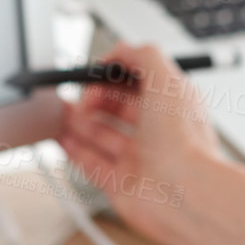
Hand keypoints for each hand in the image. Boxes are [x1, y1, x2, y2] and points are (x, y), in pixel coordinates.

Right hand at [55, 42, 233, 244]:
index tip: (95, 72)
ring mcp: (139, 160)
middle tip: (78, 96)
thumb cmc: (183, 142)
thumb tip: (122, 50)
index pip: (139, 83)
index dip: (115, 75)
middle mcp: (157, 133)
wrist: (184, 195)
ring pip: (102, 136)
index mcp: (172, 106)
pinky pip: (93, 165)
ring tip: (60, 112)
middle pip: (119, 109)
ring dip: (79, 122)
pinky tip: (62, 138)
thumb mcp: (167, 79)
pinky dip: (76, 151)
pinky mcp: (122, 185)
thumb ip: (143, 55)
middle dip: (94, 99)